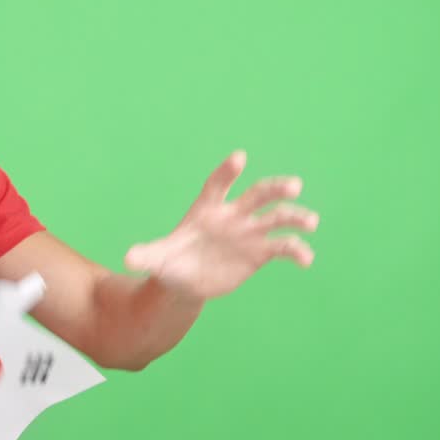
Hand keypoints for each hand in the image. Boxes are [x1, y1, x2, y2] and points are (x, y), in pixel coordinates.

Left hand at [124, 150, 319, 299]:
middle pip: (257, 194)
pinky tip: (306, 260)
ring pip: (277, 217)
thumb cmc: (170, 262)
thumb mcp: (156, 259)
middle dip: (275, 188)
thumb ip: (146, 256)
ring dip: (295, 217)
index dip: (227, 172)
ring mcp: (249, 233)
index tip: (239, 158)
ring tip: (311, 222)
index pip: (217, 185)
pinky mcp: (260, 253)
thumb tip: (128, 259)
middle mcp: (233, 216)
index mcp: (206, 210)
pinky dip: (296, 251)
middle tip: (294, 186)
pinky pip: (282, 247)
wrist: (185, 281)